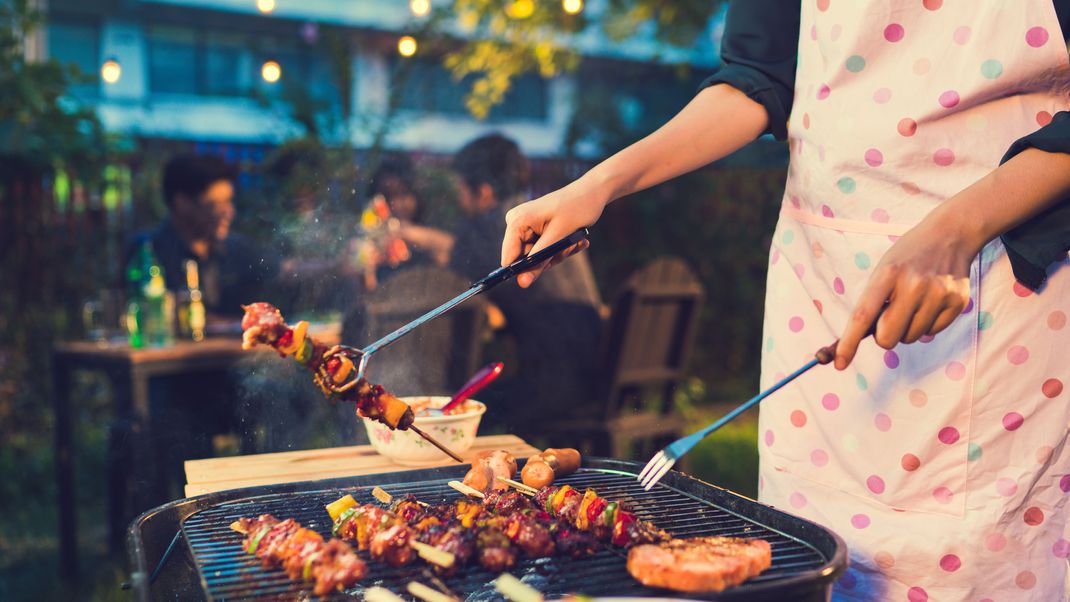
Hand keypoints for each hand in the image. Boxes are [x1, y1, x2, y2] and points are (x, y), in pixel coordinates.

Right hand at [501, 184, 604, 287]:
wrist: (591, 192)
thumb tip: (522, 283)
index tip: (548, 264)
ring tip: (575, 242)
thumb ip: (539, 260)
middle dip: (549, 258)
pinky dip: (560, 248)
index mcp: (517, 221)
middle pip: (525, 259)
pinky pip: (543, 249)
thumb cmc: (577, 208)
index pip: (509, 258)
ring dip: (558, 253)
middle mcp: (516, 222)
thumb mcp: (558, 238)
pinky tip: (576, 241)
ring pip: (537, 257)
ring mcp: (525, 226)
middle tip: (568, 247)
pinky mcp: (534, 229)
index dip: (526, 269)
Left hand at [835, 209, 979, 369]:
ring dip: (907, 328)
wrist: (950, 235)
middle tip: (891, 316)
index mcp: (887, 274)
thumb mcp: (884, 270)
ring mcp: (938, 294)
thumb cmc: (907, 258)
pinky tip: (931, 302)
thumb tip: (857, 340)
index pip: (862, 315)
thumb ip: (873, 302)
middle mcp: (913, 284)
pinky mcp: (958, 302)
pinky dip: (927, 324)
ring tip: (914, 302)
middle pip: (887, 338)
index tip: (838, 363)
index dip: (848, 343)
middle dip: (884, 336)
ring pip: (910, 338)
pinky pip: (932, 333)